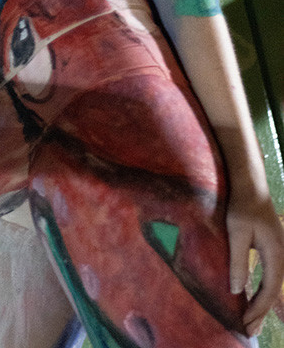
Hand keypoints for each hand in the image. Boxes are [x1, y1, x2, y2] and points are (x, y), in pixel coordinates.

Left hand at [226, 188, 283, 336]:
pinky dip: (263, 291)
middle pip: (274, 292)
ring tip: (252, 321)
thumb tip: (237, 290)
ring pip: (273, 286)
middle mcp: (282, 257)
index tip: (245, 323)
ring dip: (263, 304)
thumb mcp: (237, 233)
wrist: (251, 186)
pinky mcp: (273, 249)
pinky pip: (270, 277)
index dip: (258, 309)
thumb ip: (238, 261)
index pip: (269, 290)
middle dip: (262, 312)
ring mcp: (279, 253)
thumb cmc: (243, 207)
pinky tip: (255, 298)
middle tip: (249, 331)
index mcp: (276, 255)